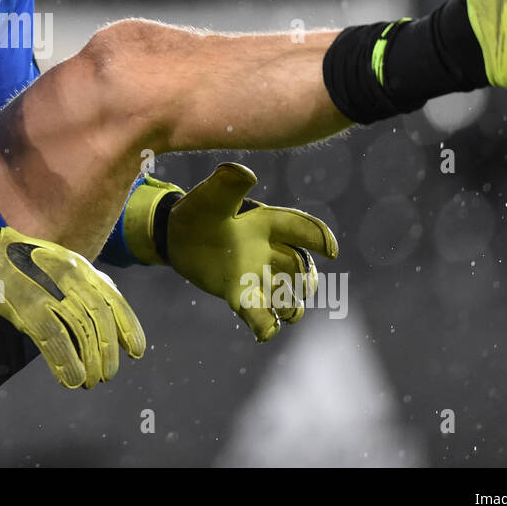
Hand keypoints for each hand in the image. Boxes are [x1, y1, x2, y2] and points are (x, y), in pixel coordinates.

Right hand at [0, 181, 146, 388]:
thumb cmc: (22, 258)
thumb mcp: (61, 260)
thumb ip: (83, 281)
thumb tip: (106, 306)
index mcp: (80, 267)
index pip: (113, 299)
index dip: (129, 327)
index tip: (136, 351)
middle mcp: (70, 279)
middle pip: (100, 320)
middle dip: (108, 351)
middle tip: (109, 373)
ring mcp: (49, 293)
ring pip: (81, 332)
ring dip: (90, 362)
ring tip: (91, 381)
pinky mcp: (28, 309)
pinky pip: (54, 340)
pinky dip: (66, 363)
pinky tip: (71, 379)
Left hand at [163, 163, 338, 340]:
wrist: (175, 237)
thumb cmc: (198, 212)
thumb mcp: (209, 197)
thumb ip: (226, 186)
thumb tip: (244, 172)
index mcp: (268, 223)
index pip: (300, 228)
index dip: (318, 237)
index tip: (330, 251)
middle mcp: (270, 250)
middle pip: (299, 266)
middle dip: (305, 277)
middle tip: (303, 284)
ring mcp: (259, 275)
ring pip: (286, 293)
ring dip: (290, 305)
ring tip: (288, 312)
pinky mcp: (242, 296)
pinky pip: (260, 312)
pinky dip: (265, 324)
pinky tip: (265, 333)